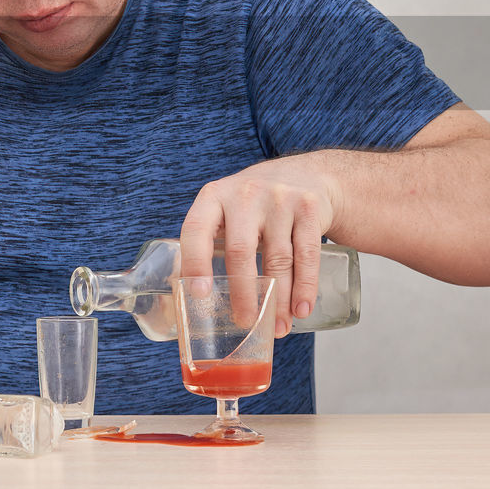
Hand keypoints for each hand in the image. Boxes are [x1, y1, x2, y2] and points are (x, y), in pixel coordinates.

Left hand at [179, 154, 338, 337]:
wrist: (305, 174)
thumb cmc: (254, 203)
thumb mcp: (225, 208)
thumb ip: (210, 240)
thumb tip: (192, 296)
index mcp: (213, 197)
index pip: (196, 230)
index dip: (195, 262)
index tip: (199, 294)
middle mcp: (244, 195)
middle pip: (240, 250)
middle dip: (243, 293)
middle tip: (245, 322)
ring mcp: (278, 199)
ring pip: (278, 258)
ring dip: (278, 299)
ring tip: (277, 328)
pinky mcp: (309, 208)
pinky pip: (306, 254)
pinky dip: (305, 286)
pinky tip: (301, 309)